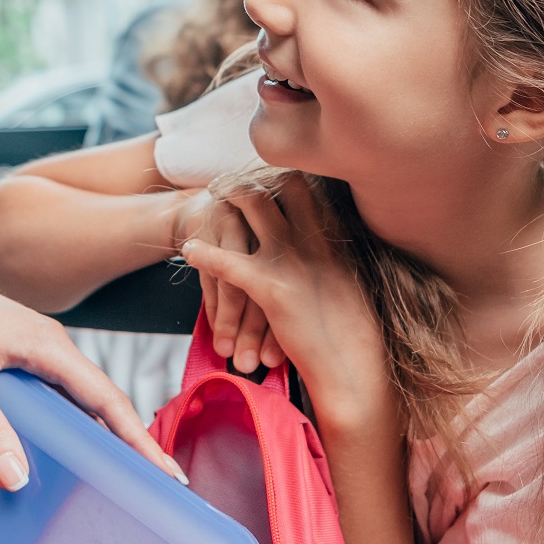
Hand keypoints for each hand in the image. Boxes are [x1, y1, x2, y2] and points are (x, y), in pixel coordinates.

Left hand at [0, 259, 187, 488]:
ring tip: (120, 475)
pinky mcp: (16, 352)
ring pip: (80, 397)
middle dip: (133, 442)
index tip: (169, 474)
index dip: (140, 440)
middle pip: (104, 400)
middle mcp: (50, 345)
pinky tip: (63, 447)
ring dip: (103, 432)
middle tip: (158, 487)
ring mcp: (34, 347)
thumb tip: (17, 479)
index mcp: (48, 346)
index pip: (108, 400)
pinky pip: (56, 392)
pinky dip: (71, 421)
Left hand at [179, 183, 390, 425]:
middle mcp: (316, 241)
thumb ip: (331, 258)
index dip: (283, 175)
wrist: (355, 370)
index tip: (265, 172)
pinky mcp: (273, 289)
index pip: (308, 188)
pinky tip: (188, 251)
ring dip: (228, 196)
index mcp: (335, 240)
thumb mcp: (349, 284)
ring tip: (211, 196)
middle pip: (280, 184)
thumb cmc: (354, 335)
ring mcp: (294, 261)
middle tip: (230, 180)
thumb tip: (319, 245)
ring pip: (253, 207)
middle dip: (253, 177)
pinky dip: (204, 253)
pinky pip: (229, 262)